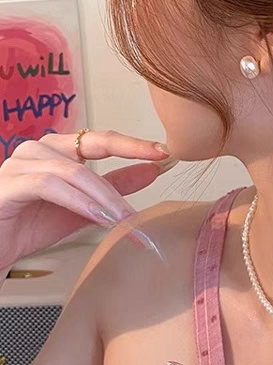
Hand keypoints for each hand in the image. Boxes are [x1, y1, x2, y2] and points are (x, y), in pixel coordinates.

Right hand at [0, 129, 175, 270]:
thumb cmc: (26, 226)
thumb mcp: (82, 208)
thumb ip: (113, 188)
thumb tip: (151, 171)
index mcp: (57, 149)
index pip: (102, 138)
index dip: (134, 143)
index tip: (164, 151)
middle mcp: (38, 148)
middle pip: (93, 147)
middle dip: (127, 165)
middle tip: (156, 179)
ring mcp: (20, 163)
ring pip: (76, 170)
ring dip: (105, 195)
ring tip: (125, 217)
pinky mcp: (9, 183)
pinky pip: (51, 185)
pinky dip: (79, 201)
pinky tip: (98, 215)